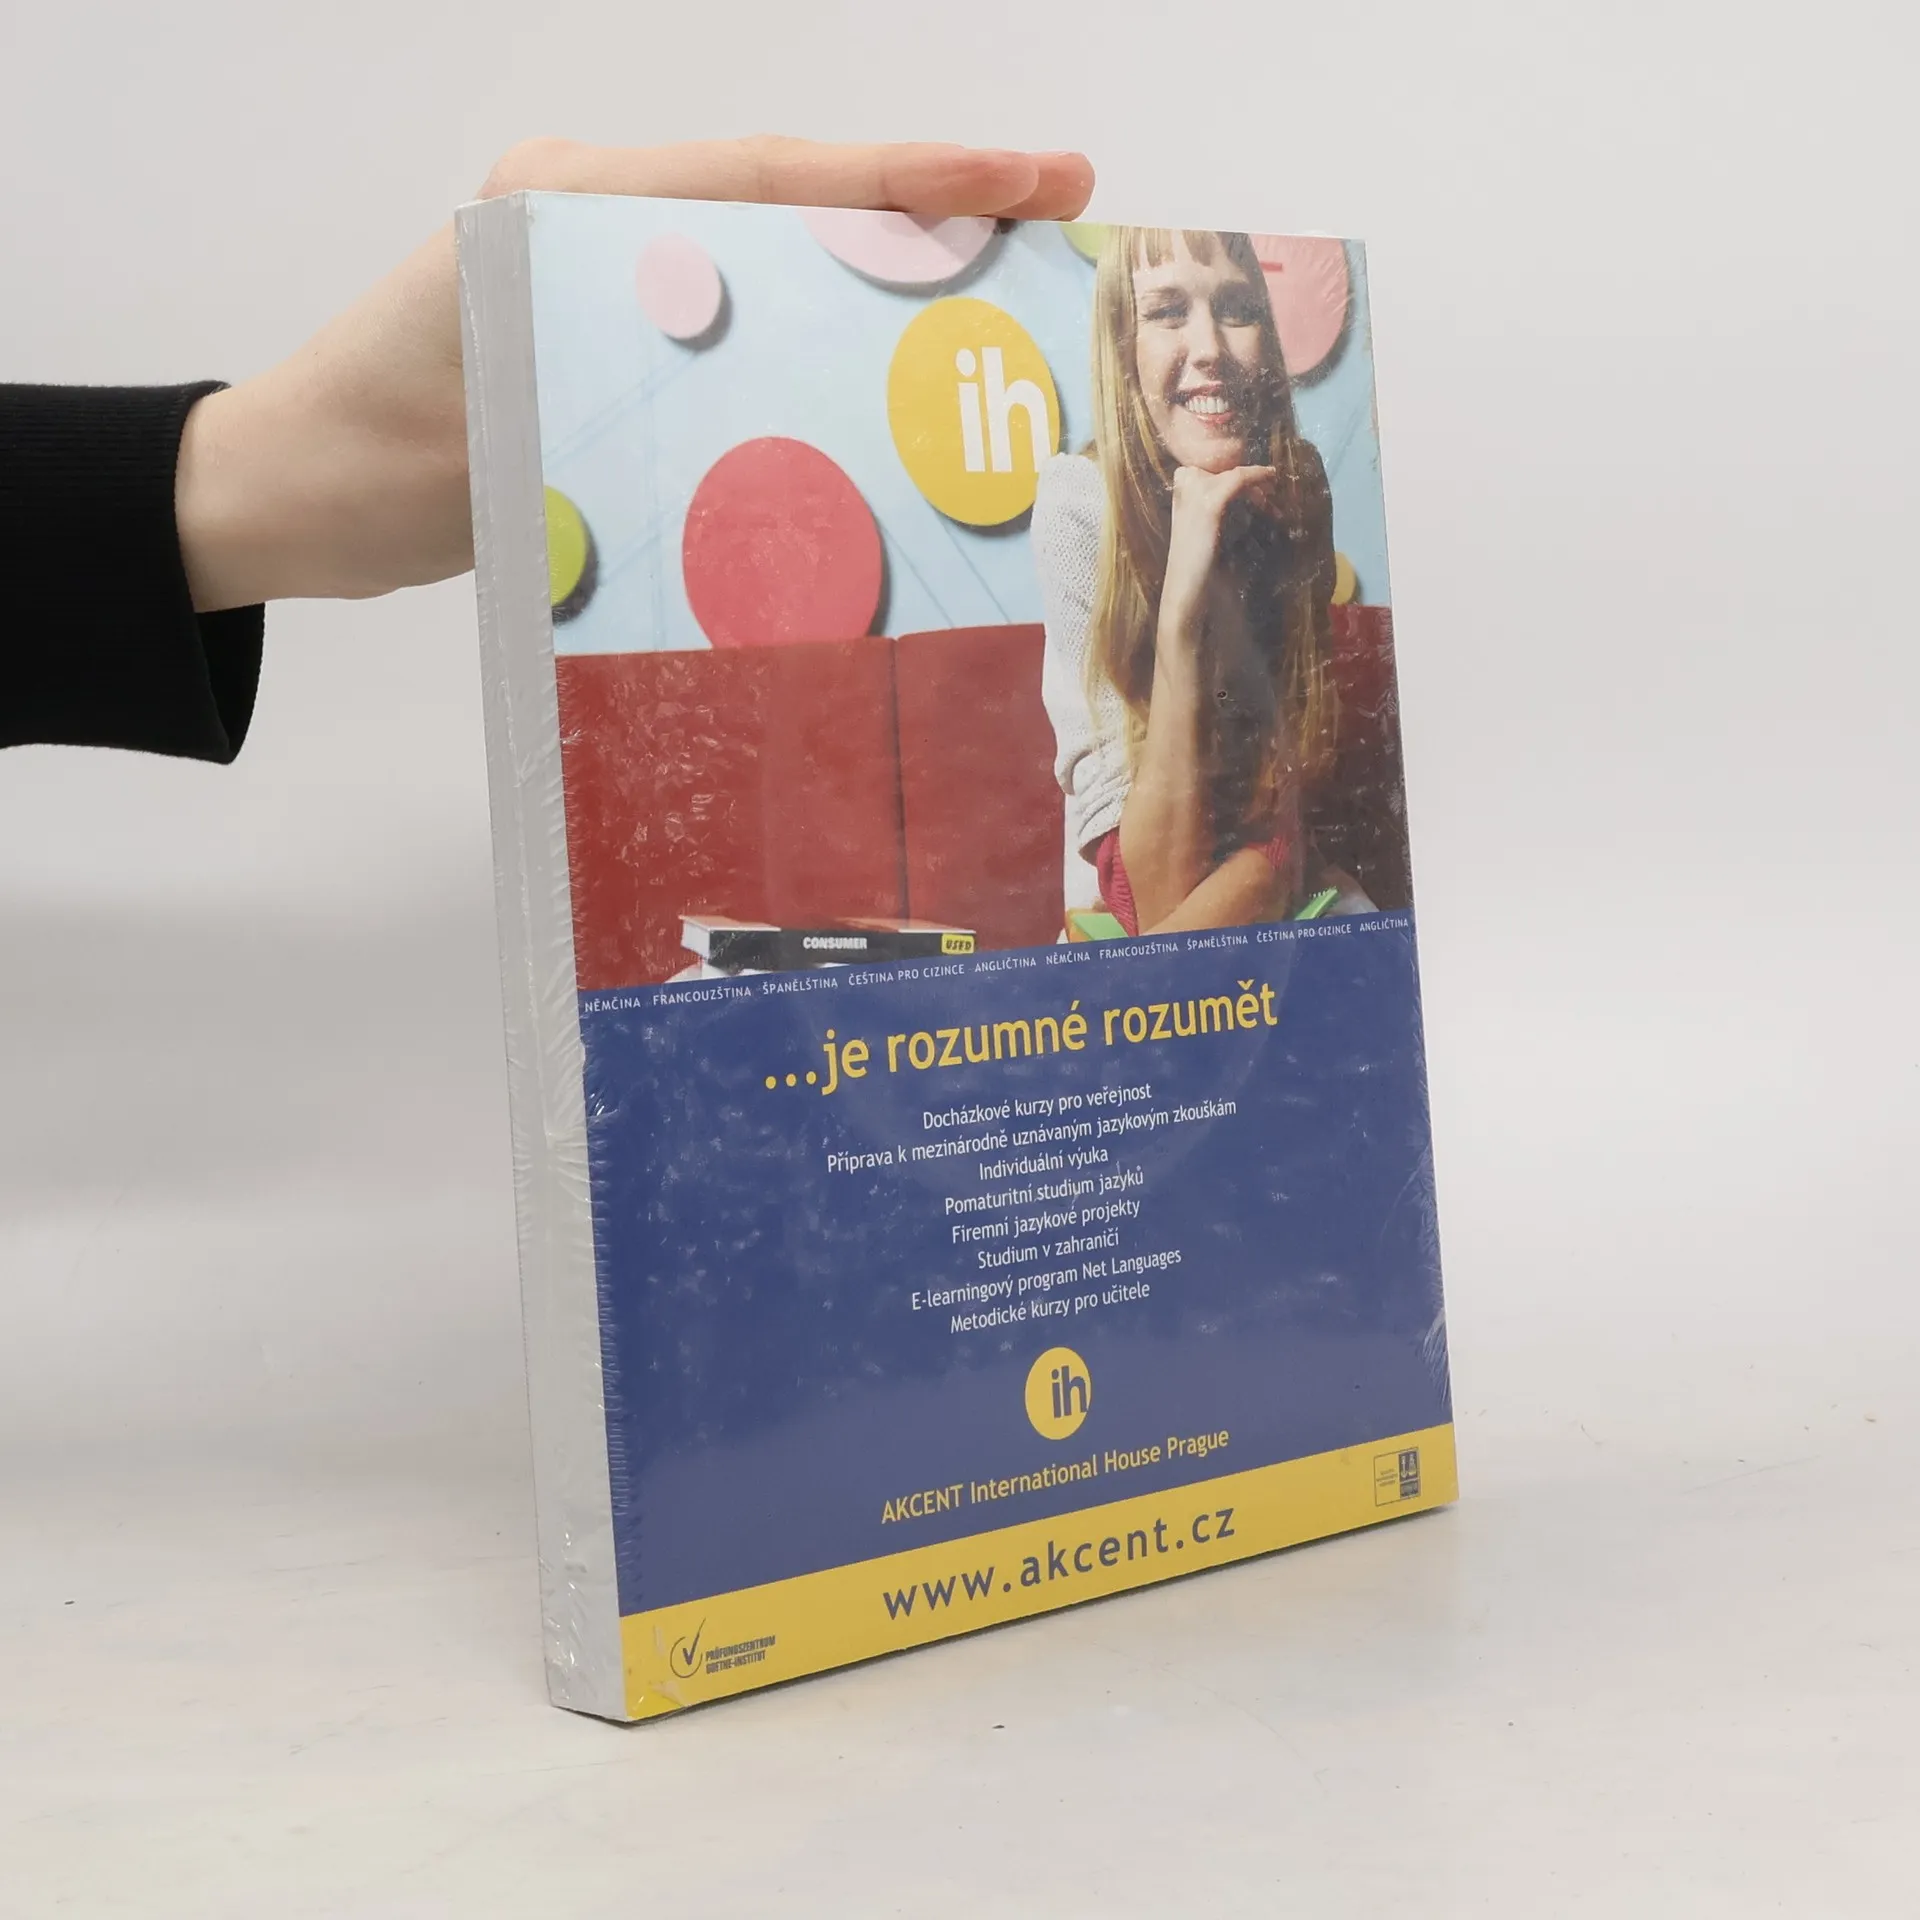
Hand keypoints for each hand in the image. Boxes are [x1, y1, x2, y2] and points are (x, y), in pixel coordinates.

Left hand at [175, 136, 1094, 610]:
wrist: (289, 494)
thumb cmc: (365, 467)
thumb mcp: (502, 435)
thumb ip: (629, 399)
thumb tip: (794, 418)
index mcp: (567, 204)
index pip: (768, 174)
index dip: (906, 175)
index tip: (1023, 175)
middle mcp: (593, 207)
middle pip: (794, 190)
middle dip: (932, 193)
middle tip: (1061, 204)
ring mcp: (605, 260)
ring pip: (780, 244)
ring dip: (894, 257)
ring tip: (1013, 277)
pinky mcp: (610, 321)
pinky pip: (745, 304)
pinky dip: (827, 321)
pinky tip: (901, 353)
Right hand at [1156, 463, 1278, 652]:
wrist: (1183, 592)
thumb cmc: (1193, 569)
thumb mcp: (1200, 533)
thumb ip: (1211, 515)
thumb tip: (1238, 501)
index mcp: (1178, 493)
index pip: (1209, 470)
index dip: (1232, 474)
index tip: (1253, 487)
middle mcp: (1183, 486)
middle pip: (1222, 468)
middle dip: (1246, 477)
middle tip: (1268, 489)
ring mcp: (1194, 493)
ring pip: (1232, 473)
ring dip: (1256, 479)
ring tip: (1273, 486)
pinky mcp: (1209, 504)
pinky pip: (1238, 479)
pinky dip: (1257, 476)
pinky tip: (1271, 477)